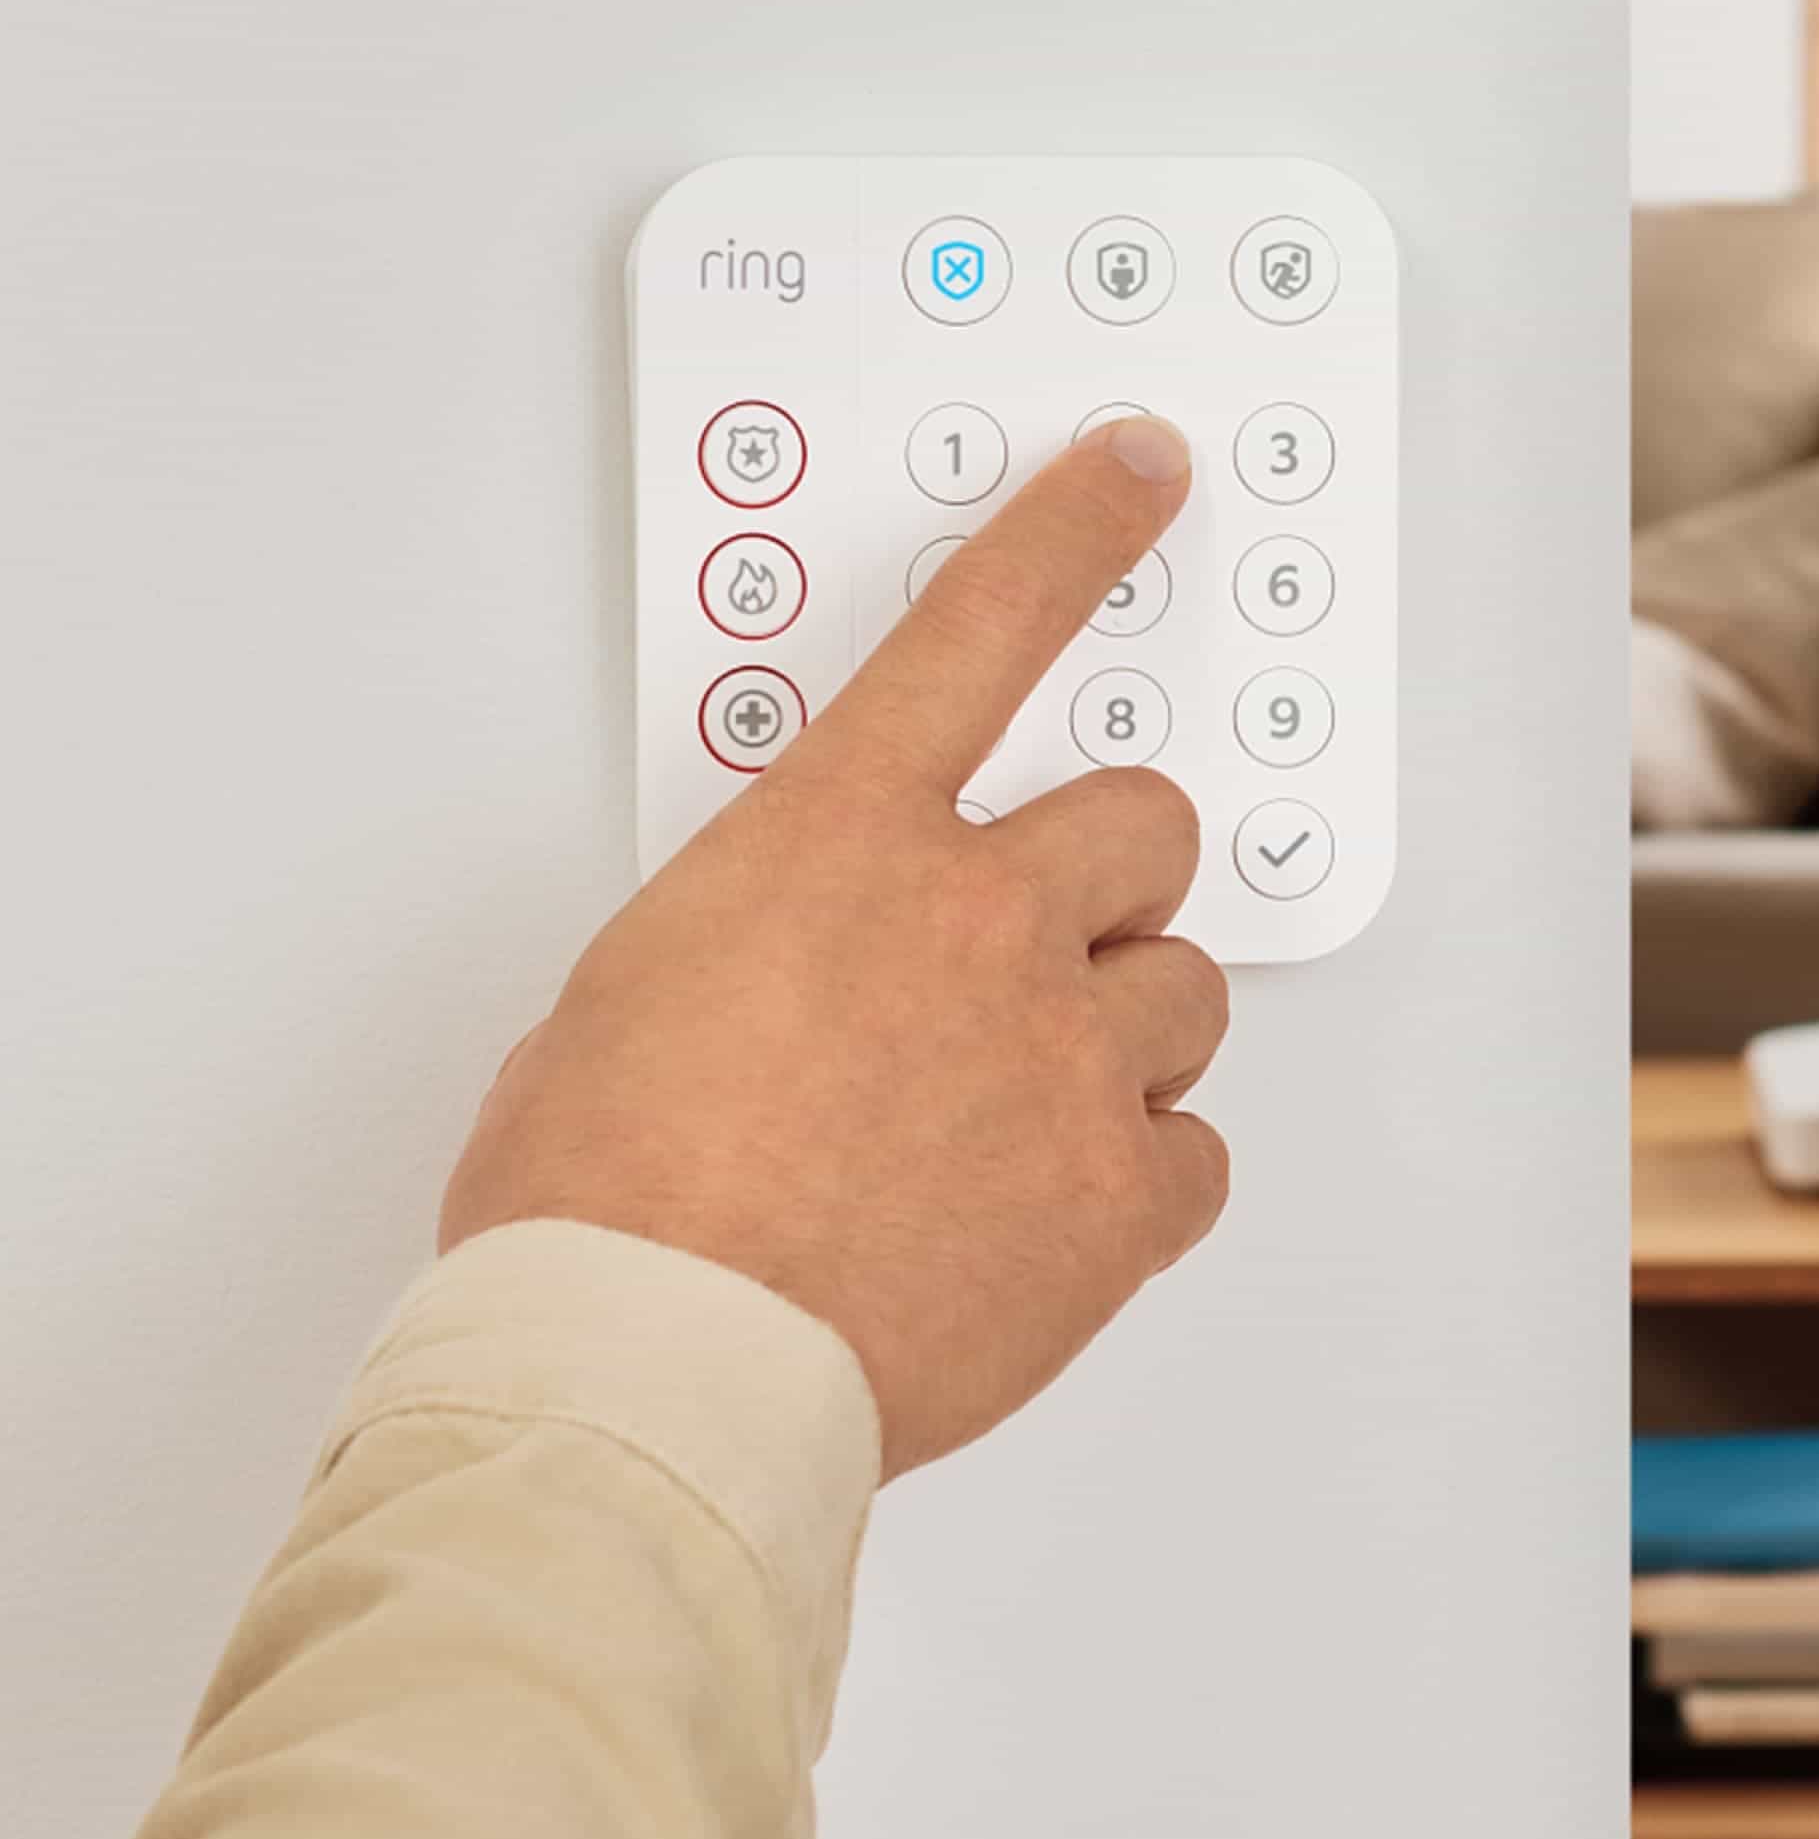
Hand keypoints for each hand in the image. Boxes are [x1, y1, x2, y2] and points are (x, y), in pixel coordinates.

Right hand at [440, 415, 1231, 1478]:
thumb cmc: (603, 1201)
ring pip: (1188, 990)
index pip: (982, 629)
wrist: (652, 1369)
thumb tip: (782, 990)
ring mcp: (1067, 1056)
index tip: (1137, 470)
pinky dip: (1141, 1184)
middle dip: (1105, 879)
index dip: (1074, 532)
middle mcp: (981, 920)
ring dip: (1126, 1033)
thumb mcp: (629, 1002)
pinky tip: (1050, 1221)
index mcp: (841, 842)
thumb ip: (750, 945)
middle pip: (1144, 826)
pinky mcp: (1119, 1199)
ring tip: (1021, 1116)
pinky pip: (1195, 1159)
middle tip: (1039, 950)